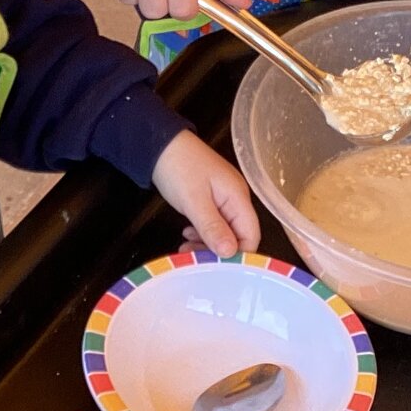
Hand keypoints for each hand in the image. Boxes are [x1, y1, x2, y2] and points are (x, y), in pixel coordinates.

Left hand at [151, 130, 261, 254]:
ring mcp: (223, 199)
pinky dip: (202, 233)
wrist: (160, 144)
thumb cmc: (178, 167)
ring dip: (207, 243)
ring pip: (224, 232)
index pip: (251, 235)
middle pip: (239, 236)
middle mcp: (235, 199)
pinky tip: (187, 234)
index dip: (238, 254)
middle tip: (195, 257)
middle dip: (219, 251)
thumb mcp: (194, 200)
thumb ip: (213, 227)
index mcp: (238, 197)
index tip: (217, 266)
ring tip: (186, 247)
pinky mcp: (210, 199)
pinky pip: (214, 223)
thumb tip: (230, 252)